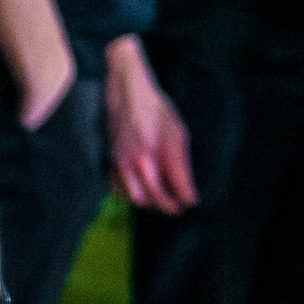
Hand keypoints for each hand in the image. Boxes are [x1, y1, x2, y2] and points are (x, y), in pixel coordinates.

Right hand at [104, 35, 194, 213]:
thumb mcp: (177, 132)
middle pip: (157, 198)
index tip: (191, 202)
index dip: (187, 198)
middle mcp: (143, 161)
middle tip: (177, 209)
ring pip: (137, 198)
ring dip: (150, 203)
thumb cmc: (155, 110)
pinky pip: (119, 190)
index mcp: (164, 151)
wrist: (126, 94)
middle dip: (169, 207)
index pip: (179, 186)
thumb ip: (180, 160)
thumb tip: (185, 185)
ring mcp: (124, 164)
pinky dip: (130, 196)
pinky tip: (140, 192)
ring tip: (160, 202)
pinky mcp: (111, 163)